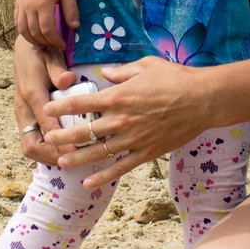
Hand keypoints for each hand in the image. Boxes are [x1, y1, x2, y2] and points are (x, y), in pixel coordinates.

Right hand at [12, 38, 73, 167]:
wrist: (25, 49)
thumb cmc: (42, 53)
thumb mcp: (51, 56)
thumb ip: (59, 70)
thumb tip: (69, 80)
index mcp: (32, 94)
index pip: (44, 125)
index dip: (59, 142)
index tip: (75, 152)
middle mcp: (23, 108)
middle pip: (30, 144)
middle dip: (51, 156)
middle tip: (72, 161)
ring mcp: (22, 115)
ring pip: (29, 146)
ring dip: (47, 156)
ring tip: (69, 160)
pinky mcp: (25, 117)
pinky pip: (31, 140)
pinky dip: (44, 150)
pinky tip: (62, 151)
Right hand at [14, 0, 77, 50]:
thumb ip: (71, 10)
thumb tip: (75, 27)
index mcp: (43, 3)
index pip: (47, 30)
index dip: (55, 41)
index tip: (63, 45)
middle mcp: (29, 6)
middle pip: (34, 32)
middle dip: (46, 43)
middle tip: (55, 46)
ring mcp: (21, 4)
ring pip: (23, 30)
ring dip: (33, 40)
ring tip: (44, 44)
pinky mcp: (18, 3)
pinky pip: (17, 22)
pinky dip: (24, 32)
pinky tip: (33, 34)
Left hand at [41, 55, 218, 186]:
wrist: (202, 100)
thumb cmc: (175, 79)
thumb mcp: (146, 65)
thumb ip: (121, 71)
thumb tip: (106, 73)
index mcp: (118, 96)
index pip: (81, 102)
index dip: (61, 106)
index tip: (47, 108)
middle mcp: (121, 120)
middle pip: (83, 131)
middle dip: (63, 136)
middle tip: (49, 139)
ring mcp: (133, 139)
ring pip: (98, 152)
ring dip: (77, 159)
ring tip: (61, 162)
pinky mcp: (146, 152)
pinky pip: (120, 167)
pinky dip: (103, 176)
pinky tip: (88, 183)